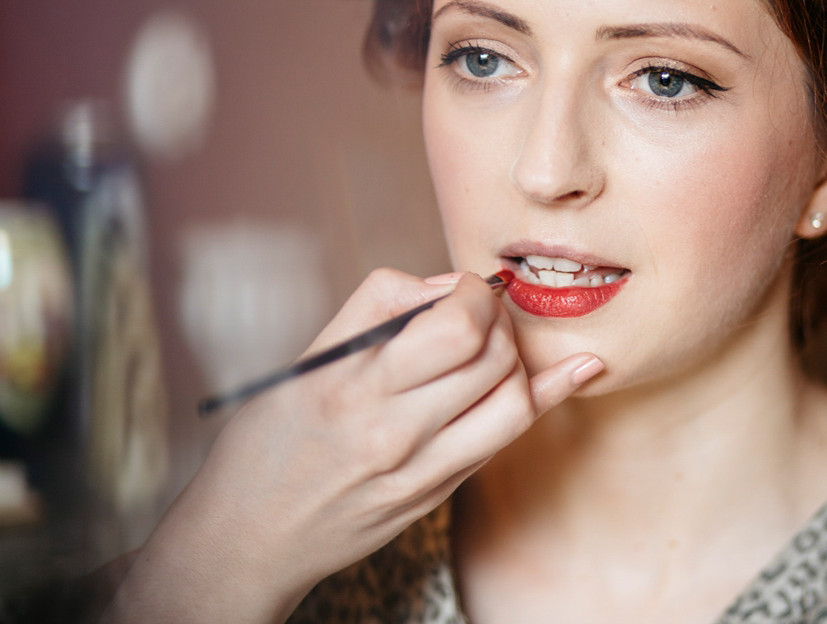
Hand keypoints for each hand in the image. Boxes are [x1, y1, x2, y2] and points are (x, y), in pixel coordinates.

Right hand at [102, 269, 602, 623]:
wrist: (248, 540)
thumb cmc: (266, 446)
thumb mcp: (302, 367)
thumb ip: (373, 318)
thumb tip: (444, 287)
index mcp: (346, 382)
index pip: (445, 317)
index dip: (467, 288)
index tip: (459, 286)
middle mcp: (386, 425)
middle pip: (484, 348)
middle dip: (495, 313)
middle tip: (479, 310)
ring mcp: (417, 467)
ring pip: (510, 392)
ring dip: (514, 352)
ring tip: (493, 342)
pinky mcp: (434, 494)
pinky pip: (506, 436)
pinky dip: (545, 395)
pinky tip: (578, 369)